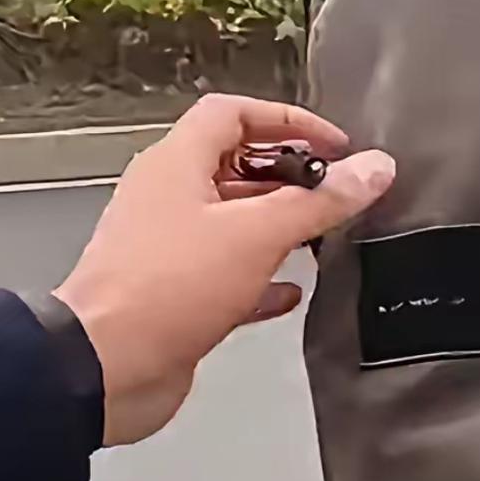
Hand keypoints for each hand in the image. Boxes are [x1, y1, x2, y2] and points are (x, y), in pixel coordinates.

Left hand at [53, 93, 393, 445]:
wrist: (107, 366)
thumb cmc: (162, 290)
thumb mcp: (258, 234)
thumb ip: (320, 201)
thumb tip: (372, 169)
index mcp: (175, 164)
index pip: (233, 113)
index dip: (286, 120)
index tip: (331, 144)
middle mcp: (166, 199)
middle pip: (233, 165)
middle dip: (286, 174)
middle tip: (331, 188)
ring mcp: (166, 249)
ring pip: (230, 222)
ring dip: (275, 225)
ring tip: (321, 234)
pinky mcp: (172, 296)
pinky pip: (224, 275)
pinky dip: (260, 277)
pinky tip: (290, 291)